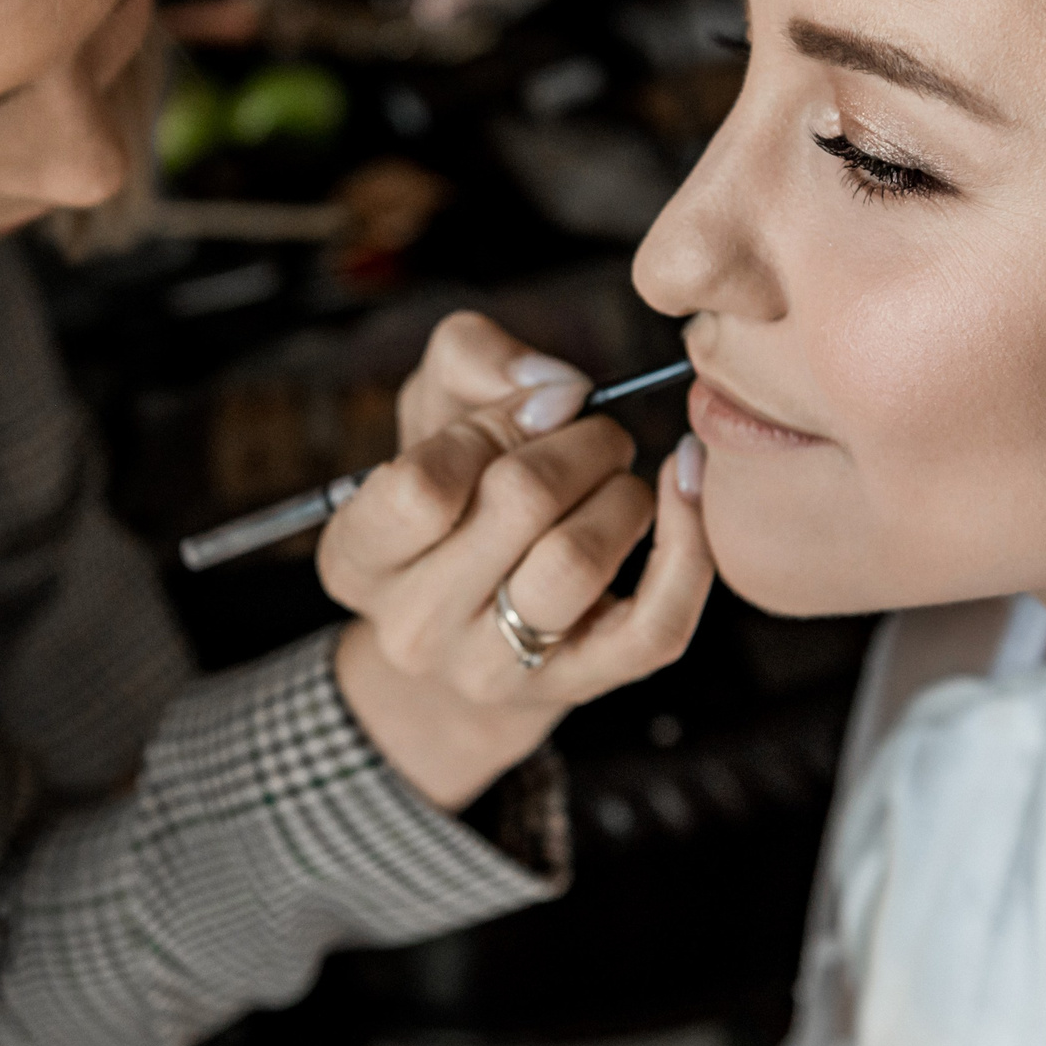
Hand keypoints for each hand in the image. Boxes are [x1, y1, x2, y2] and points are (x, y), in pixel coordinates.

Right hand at [320, 312, 713, 810]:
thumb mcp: (432, 409)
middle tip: (599, 435)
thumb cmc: (455, 494)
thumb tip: (557, 388)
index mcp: (358, 556)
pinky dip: (688, 545)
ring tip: (620, 480)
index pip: (420, 485)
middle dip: (581, 442)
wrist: (475, 632)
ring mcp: (493, 669)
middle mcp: (413, 625)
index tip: (540, 407)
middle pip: (518, 504)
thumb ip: (471, 358)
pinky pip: (655, 624)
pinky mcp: (579, 687)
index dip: (493, 425)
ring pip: (579, 560)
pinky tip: (683, 487)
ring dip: (622, 492)